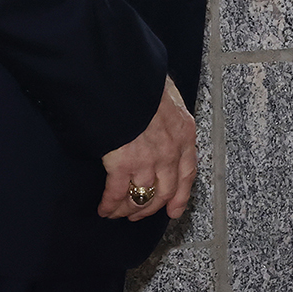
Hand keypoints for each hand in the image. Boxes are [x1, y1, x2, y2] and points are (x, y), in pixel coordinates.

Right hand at [99, 78, 196, 221]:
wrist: (126, 76)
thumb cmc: (143, 80)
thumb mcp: (168, 95)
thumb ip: (168, 112)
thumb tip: (162, 113)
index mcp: (184, 133)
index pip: (187, 172)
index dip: (180, 196)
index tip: (174, 209)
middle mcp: (170, 152)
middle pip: (165, 192)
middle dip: (151, 208)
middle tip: (139, 214)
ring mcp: (148, 160)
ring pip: (141, 197)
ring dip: (129, 209)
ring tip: (118, 213)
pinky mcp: (123, 163)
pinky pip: (117, 193)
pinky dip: (110, 205)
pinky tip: (104, 209)